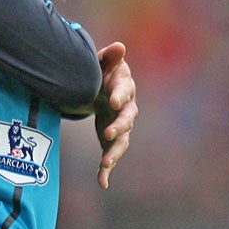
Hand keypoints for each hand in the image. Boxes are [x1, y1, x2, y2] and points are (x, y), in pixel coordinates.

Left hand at [94, 42, 136, 188]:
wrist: (101, 87)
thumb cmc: (103, 72)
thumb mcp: (103, 63)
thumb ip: (108, 57)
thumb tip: (119, 46)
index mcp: (124, 89)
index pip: (124, 92)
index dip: (121, 96)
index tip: (114, 101)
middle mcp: (127, 110)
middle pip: (127, 120)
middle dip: (118, 127)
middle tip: (108, 133)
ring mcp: (121, 126)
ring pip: (121, 142)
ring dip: (114, 153)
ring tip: (105, 164)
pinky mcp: (111, 139)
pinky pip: (110, 154)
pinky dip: (107, 169)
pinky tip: (102, 182)